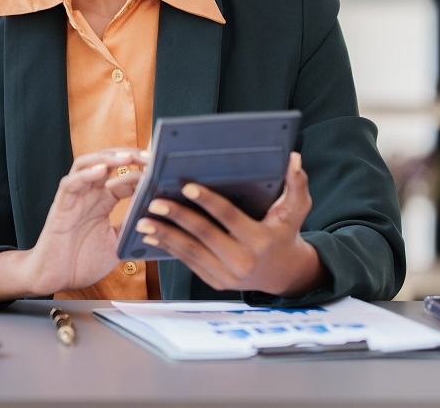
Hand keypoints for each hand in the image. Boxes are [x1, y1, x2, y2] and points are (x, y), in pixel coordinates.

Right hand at [21, 147, 145, 295]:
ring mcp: (74, 197)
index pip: (125, 177)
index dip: (143, 171)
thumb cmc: (83, 261)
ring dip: (107, 158)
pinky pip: (71, 183)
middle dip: (129, 156)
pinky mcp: (61, 206)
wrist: (55, 278)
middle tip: (151, 156)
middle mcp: (89, 194)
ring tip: (127, 157)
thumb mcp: (117, 243)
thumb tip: (159, 218)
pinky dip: (86, 174)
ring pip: (87, 165)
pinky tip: (102, 170)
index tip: (163, 169)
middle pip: (108, 162)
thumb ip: (132, 227)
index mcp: (104, 201)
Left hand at [133, 151, 325, 297]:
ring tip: (142, 221)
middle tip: (154, 202)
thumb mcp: (296, 211)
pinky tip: (152, 236)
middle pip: (204, 235)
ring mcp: (228, 275)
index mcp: (261, 240)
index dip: (208, 201)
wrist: (284, 274)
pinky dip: (168, 249)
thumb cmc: (285, 234)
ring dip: (164, 235)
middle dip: (177, 217)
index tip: (187, 187)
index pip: (230, 217)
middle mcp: (243, 261)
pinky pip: (188, 263)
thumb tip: (294, 157)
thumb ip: (296, 185)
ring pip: (190, 252)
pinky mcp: (215, 282)